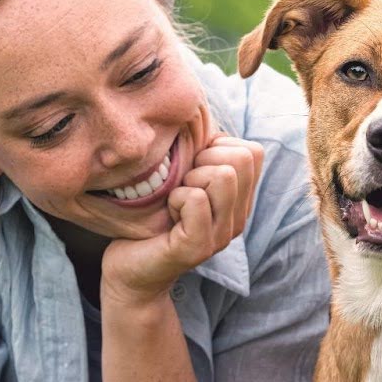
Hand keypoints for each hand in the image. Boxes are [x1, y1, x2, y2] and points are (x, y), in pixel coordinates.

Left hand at [102, 119, 264, 306]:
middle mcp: (238, 219)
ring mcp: (221, 236)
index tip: (191, 173)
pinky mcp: (197, 247)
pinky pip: (194, 199)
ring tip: (174, 201)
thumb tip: (199, 111)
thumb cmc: (151, 217)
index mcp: (239, 201)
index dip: (216, 150)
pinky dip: (174, 199)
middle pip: (242, 157)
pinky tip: (165, 215)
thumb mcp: (181, 178)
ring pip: (222, 174)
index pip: (252, 150)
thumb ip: (200, 154)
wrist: (129, 270)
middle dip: (204, 162)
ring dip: (189, 180)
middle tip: (180, 188)